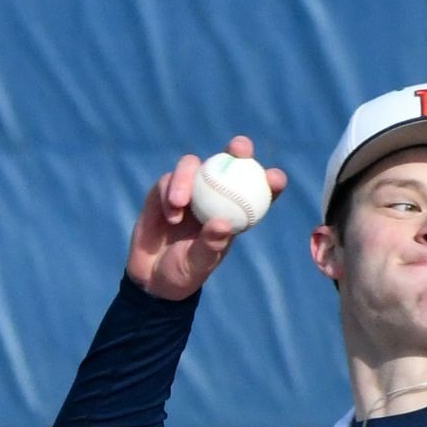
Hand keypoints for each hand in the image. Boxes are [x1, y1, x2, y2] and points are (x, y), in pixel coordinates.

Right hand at [125, 135, 287, 300]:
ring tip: (179, 203)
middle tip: (238, 149)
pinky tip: (170, 215)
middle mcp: (213, 196)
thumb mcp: (198, 264)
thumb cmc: (184, 273)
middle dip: (238, 149)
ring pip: (193, 166)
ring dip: (187, 177)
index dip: (271, 181)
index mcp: (234, 214)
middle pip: (230, 163)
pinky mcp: (164, 190)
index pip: (258, 192)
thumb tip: (222, 223)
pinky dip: (168, 193)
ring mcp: (188, 190)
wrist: (151, 277)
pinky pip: (168, 180)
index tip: (275, 178)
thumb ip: (210, 245)